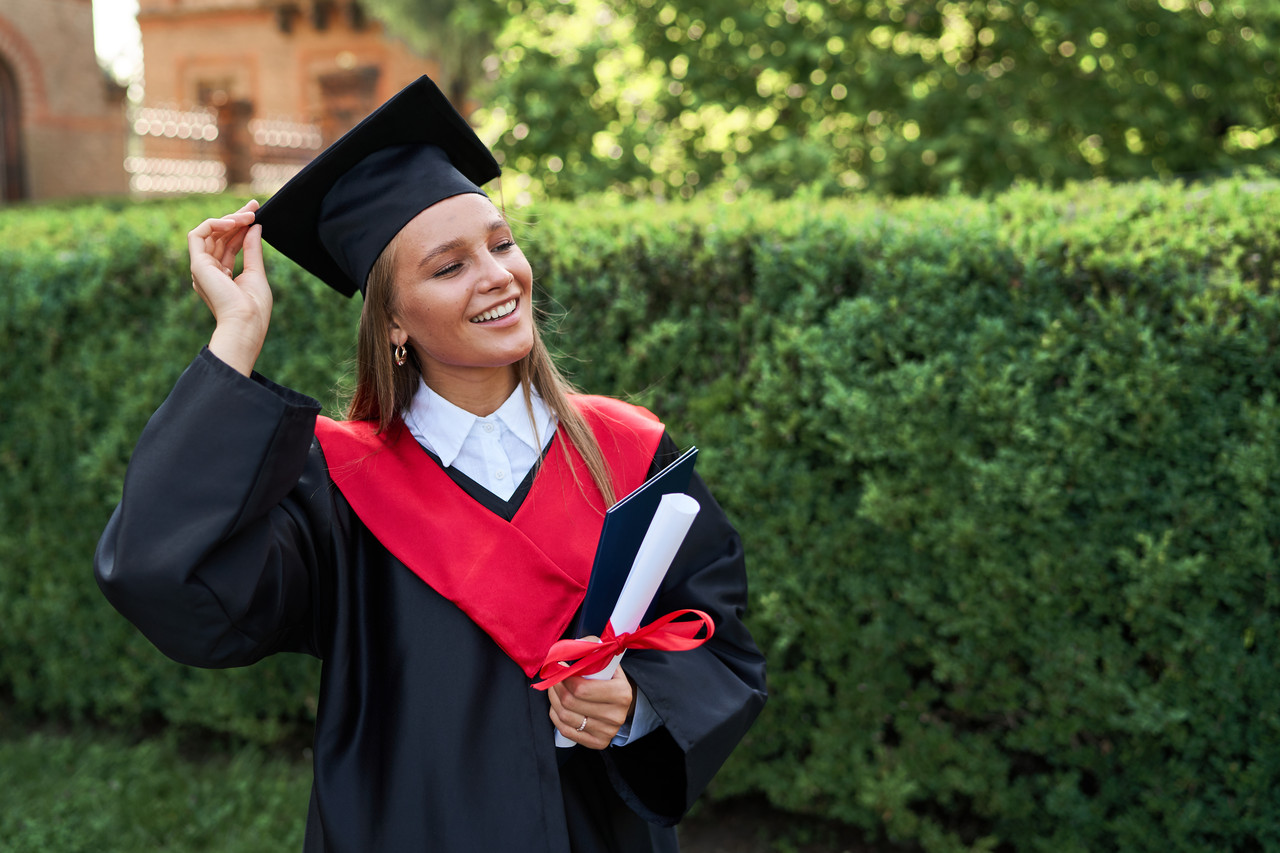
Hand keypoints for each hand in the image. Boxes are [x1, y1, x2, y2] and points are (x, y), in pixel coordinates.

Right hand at [188, 199, 269, 375]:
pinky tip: (233, 222)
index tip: (256, 213)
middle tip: (254, 206)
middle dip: (236, 218)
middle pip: (220, 236)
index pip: (229, 244)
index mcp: (221, 276)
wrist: (246, 323)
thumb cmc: (254, 308)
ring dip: (230, 220)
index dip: (241, 227)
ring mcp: (201, 268)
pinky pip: (198, 234)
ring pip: (210, 233)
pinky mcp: (197, 265)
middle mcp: (209, 271)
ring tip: (249, 215)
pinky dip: (214, 224)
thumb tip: (255, 227)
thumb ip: (252, 249)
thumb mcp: (256, 273)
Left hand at [548, 656, 635, 750]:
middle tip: (553, 678)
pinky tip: (557, 706)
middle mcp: (616, 716)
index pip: (581, 689)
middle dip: (556, 687)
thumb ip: (592, 648)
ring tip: (553, 690)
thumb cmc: (610, 679)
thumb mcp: (607, 660)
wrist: (622, 703)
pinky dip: (556, 717)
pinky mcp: (598, 743)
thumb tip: (574, 645)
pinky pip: (566, 731)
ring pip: (565, 717)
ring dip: (553, 700)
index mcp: (621, 693)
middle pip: (570, 703)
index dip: (564, 677)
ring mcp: (607, 732)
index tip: (559, 668)